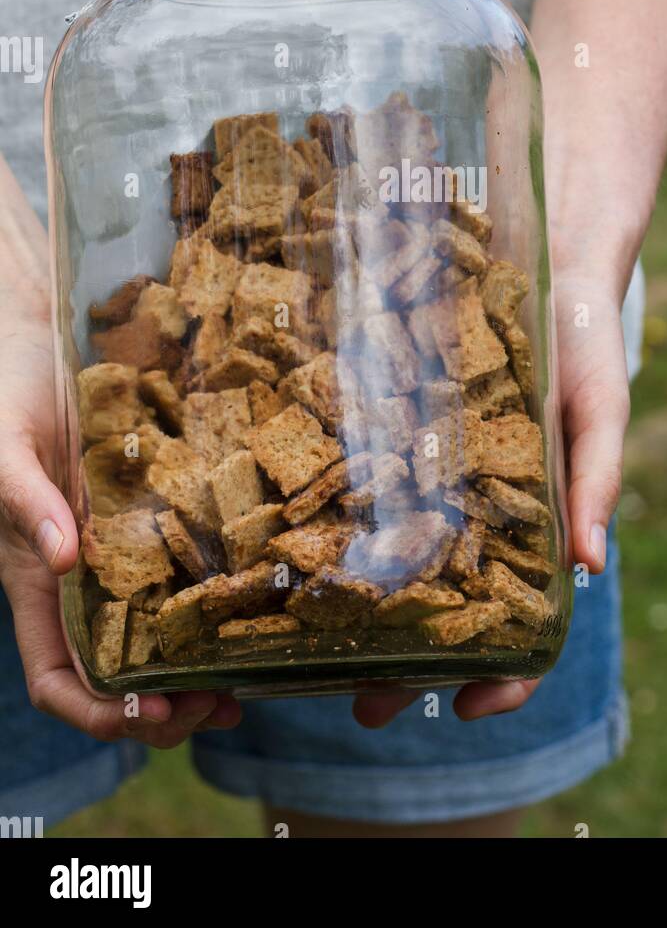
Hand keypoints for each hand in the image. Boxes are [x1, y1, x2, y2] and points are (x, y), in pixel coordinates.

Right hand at [0, 305, 241, 745]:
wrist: (34, 343)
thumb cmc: (8, 396)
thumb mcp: (6, 448)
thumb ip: (27, 501)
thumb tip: (63, 558)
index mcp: (38, 581)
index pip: (56, 677)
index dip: (96, 712)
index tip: (149, 714)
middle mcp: (81, 580)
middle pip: (115, 677)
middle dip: (160, 709)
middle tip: (220, 705)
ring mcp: (119, 553)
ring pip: (154, 640)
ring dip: (194, 674)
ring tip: (243, 682)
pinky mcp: (151, 519)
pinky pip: (182, 576)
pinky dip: (212, 608)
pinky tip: (252, 610)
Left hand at [352, 256, 630, 728]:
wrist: (545, 262)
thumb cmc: (583, 343)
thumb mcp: (600, 404)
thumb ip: (596, 477)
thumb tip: (592, 563)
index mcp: (534, 527)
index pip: (526, 625)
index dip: (504, 678)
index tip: (468, 710)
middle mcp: (477, 516)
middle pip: (443, 614)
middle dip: (407, 670)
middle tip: (361, 707)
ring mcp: (433, 480)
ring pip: (395, 567)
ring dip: (362, 617)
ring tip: (311, 651)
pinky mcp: (395, 436)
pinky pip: (364, 489)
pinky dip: (337, 525)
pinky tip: (294, 545)